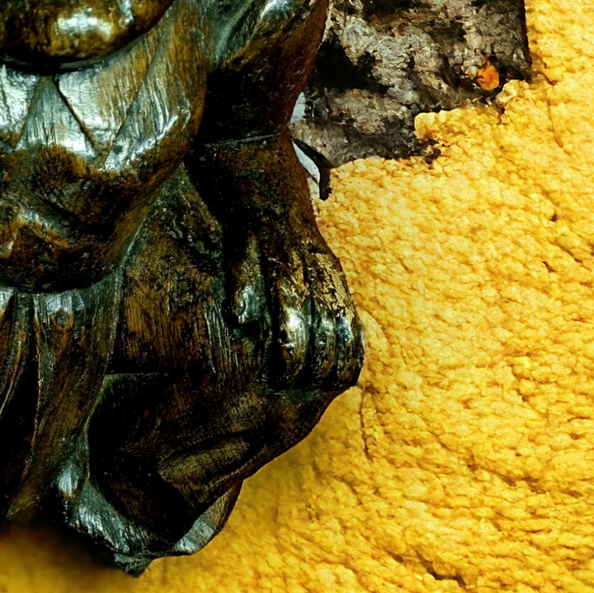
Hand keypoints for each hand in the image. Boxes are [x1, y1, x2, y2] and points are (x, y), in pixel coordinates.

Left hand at [227, 218, 361, 392]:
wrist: (275, 204)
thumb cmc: (249, 237)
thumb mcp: (238, 254)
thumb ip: (240, 285)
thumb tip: (240, 319)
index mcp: (286, 269)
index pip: (293, 318)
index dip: (290, 352)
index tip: (281, 378)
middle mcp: (315, 275)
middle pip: (324, 327)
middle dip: (315, 363)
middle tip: (301, 388)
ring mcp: (332, 278)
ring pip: (344, 325)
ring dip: (339, 360)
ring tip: (326, 387)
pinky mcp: (340, 281)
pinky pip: (354, 318)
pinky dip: (355, 348)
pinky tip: (347, 372)